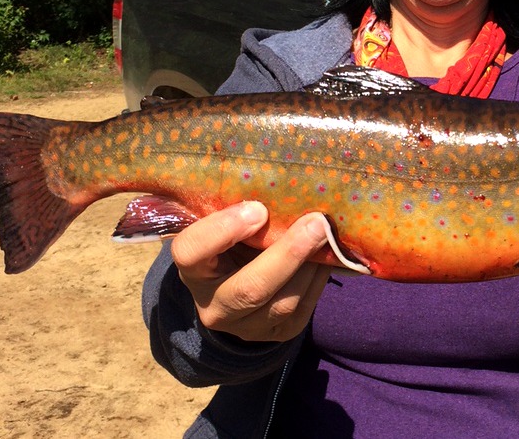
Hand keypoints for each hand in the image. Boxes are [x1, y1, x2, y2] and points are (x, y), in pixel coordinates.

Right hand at [170, 202, 332, 341]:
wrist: (237, 289)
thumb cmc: (232, 241)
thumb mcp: (224, 226)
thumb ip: (238, 210)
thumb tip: (280, 183)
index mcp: (193, 268)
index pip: (190, 253)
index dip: (221, 231)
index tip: (257, 209)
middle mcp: (213, 305)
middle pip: (249, 289)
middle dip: (288, 254)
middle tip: (317, 221)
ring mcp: (245, 327)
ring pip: (283, 302)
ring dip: (310, 265)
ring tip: (328, 233)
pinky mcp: (277, 334)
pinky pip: (302, 308)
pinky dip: (318, 277)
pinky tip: (327, 253)